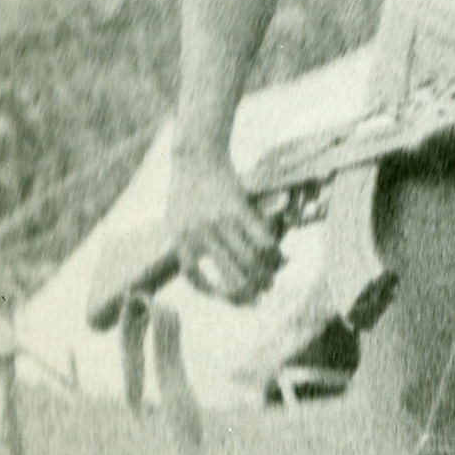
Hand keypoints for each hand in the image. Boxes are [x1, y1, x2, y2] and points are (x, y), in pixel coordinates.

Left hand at [164, 151, 282, 304]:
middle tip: (258, 296)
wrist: (197, 158)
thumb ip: (187, 244)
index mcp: (181, 237)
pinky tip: (277, 255)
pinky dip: (272, 250)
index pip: (194, 274)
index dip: (210, 290)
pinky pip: (261, 237)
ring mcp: (220, 220)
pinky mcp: (239, 208)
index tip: (224, 294)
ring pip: (249, 258)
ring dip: (264, 274)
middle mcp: (200, 232)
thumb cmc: (188, 191)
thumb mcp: (176, 219)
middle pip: (230, 273)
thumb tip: (202, 273)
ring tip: (271, 280)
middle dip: (247, 291)